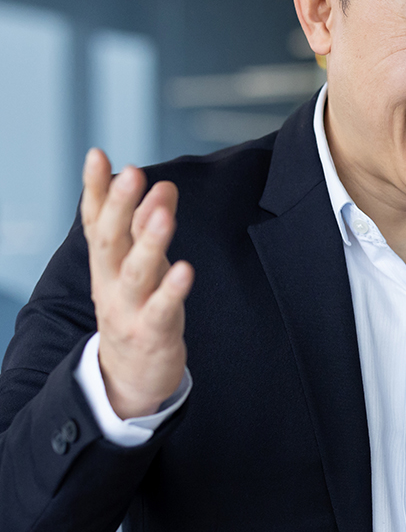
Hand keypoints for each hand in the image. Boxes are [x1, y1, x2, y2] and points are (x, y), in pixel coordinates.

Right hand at [81, 148, 193, 418]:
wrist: (128, 377)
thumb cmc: (138, 308)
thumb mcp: (140, 264)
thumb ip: (147, 226)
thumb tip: (163, 184)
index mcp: (106, 263)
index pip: (96, 221)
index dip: (94, 189)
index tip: (97, 154)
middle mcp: (110, 283)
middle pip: (109, 241)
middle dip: (119, 206)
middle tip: (132, 173)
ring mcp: (129, 310)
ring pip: (135, 273)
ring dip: (148, 242)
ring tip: (162, 214)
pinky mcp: (152, 334)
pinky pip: (161, 310)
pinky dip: (172, 290)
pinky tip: (186, 269)